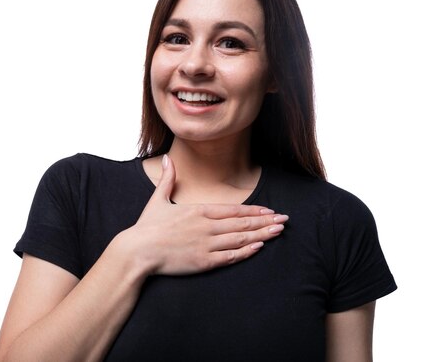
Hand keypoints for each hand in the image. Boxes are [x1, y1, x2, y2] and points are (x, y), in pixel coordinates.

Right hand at [126, 155, 286, 275]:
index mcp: (198, 211)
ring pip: (241, 238)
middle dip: (265, 221)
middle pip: (242, 222)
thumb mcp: (158, 199)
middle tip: (284, 219)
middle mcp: (206, 226)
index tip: (269, 210)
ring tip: (278, 231)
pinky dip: (246, 251)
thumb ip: (168, 179)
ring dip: (262, 234)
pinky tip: (259, 247)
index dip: (253, 210)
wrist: (137, 251)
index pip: (233, 209)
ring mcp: (207, 244)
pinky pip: (230, 256)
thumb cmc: (147, 227)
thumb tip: (166, 159)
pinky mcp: (204, 261)